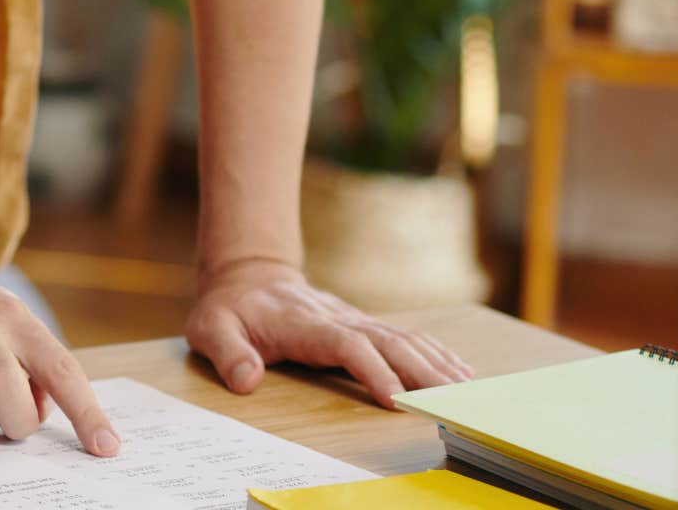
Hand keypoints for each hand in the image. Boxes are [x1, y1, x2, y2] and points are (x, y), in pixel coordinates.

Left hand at [186, 260, 475, 407]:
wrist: (246, 277)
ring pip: (402, 338)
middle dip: (421, 370)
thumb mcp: (211, 329)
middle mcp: (336, 318)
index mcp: (303, 324)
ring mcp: (353, 319)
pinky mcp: (362, 325)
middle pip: (387, 341)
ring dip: (435, 362)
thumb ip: (227, 353)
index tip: (395, 398)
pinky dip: (434, 352)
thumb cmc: (228, 310)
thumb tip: (246, 379)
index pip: (346, 345)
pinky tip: (459, 370)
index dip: (373, 369)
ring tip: (466, 389)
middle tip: (452, 399)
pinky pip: (405, 337)